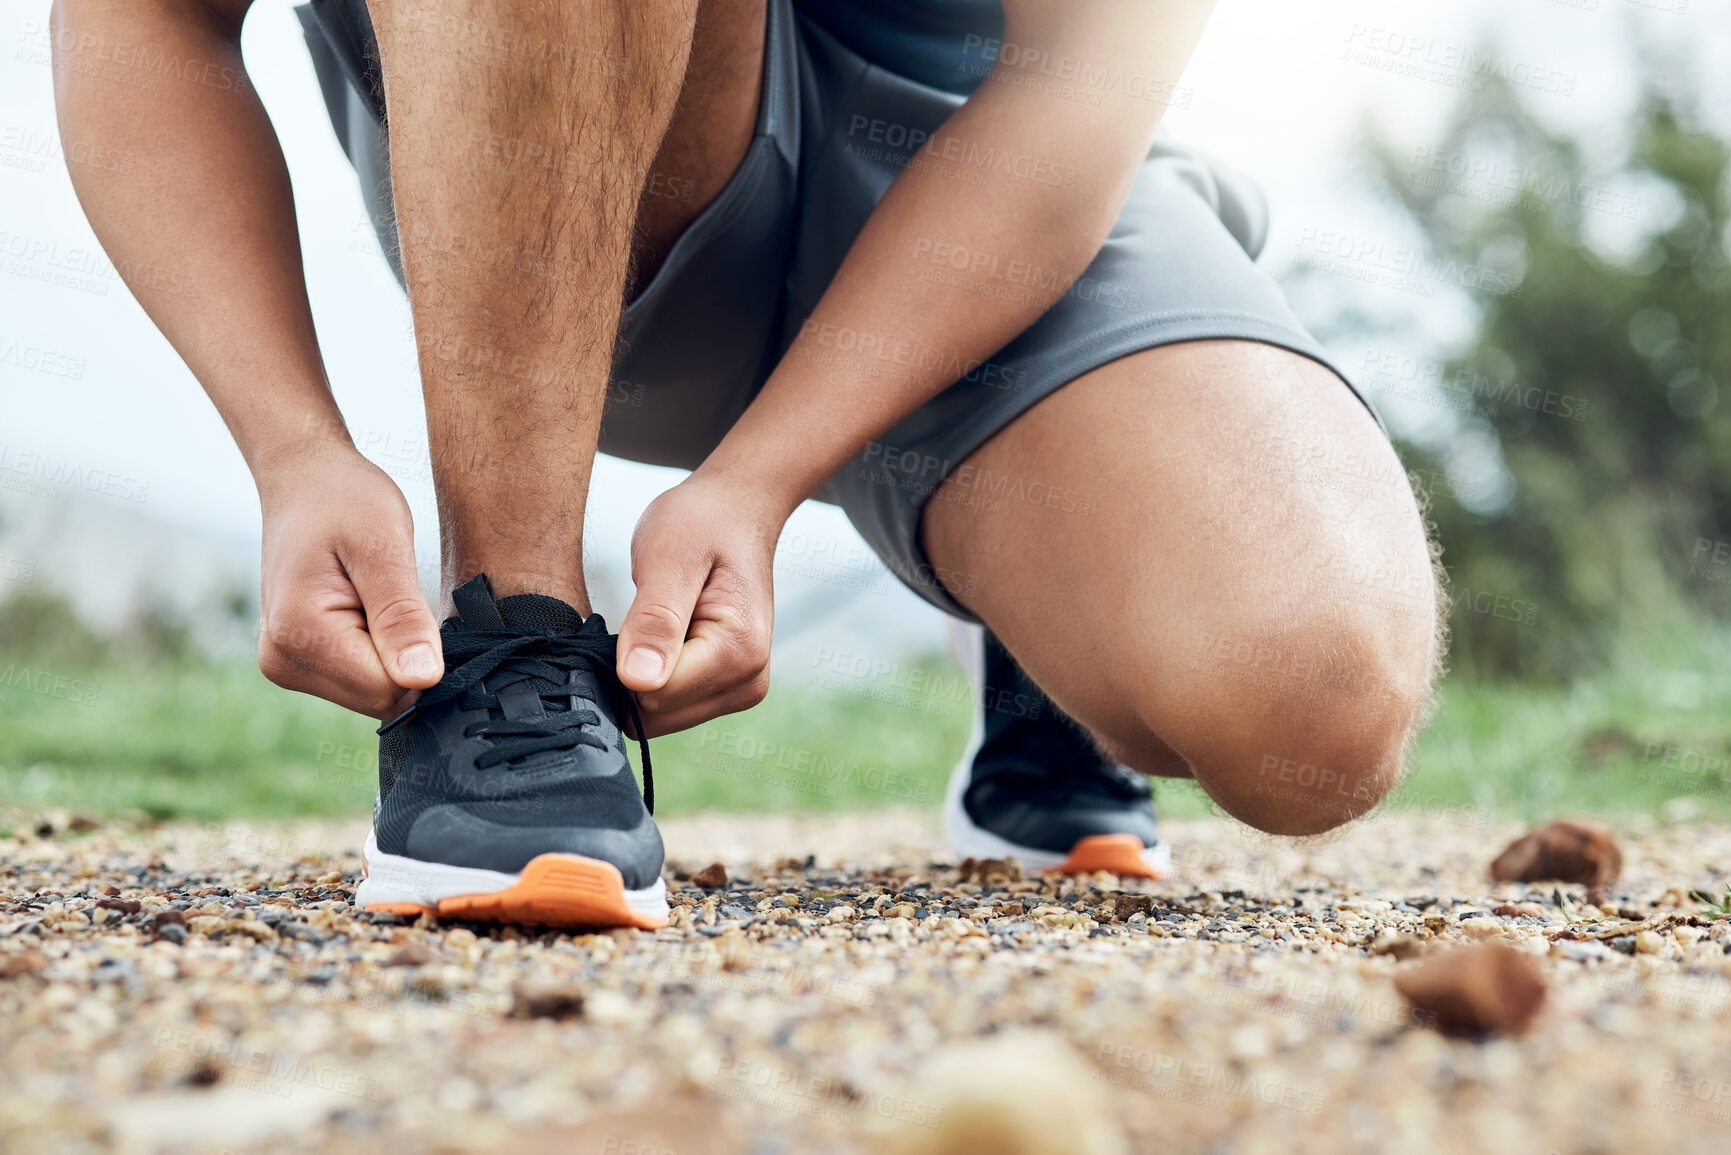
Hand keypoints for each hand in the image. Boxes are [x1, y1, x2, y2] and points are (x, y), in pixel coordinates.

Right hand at [255, 448, 443, 717]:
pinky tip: (368, 608)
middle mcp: (282, 661)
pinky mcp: (298, 664)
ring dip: (392, 651)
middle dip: (404, 654)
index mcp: (298, 633)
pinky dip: (380, 652)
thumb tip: (423, 680)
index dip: (420, 652)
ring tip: (376, 596)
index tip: (412, 601)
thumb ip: (402, 616)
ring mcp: (286, 666)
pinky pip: (362, 681)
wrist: (303, 480)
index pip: (389, 688)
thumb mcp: (384, 546)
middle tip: (394, 594)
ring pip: (375, 694)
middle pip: (381, 698)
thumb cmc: (345, 499)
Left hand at [616, 473, 784, 734]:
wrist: (736, 511)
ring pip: (659, 716)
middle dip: (632, 673)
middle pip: (656, 714)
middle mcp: (749, 681)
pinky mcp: (728, 690)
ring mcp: (742, 689)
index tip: (629, 618)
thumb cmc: (702, 523)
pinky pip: (669, 707)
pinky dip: (652, 678)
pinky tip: (661, 638)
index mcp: (739, 652)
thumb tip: (638, 681)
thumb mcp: (669, 558)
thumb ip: (655, 621)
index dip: (622, 662)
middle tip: (640, 617)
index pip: (653, 695)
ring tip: (654, 623)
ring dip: (641, 675)